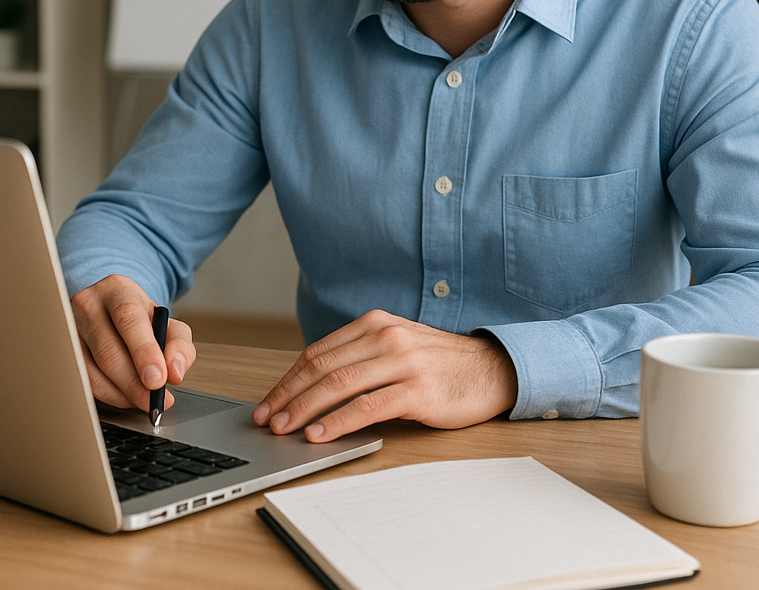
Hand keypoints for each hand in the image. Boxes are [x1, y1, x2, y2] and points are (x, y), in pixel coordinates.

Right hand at [70, 274, 195, 412]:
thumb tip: (175, 372)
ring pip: (92, 371)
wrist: (112, 312)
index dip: (143, 351)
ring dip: (121, 394)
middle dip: (133, 382)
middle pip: (108, 350)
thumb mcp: (167, 323)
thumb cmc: (141, 320)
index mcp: (118, 290)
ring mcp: (69, 329)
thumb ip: (179, 345)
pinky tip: (124, 397)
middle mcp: (89, 305)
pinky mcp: (61, 352)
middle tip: (152, 401)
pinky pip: (83, 382)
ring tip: (143, 400)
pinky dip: (107, 396)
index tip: (158, 380)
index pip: (128, 318)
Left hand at [252, 310, 516, 441]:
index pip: (318, 352)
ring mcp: (402, 361)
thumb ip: (359, 358)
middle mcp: (385, 336)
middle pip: (322, 367)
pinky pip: (368, 406)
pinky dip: (338, 421)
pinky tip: (320, 435)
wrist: (492, 369)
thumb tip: (310, 388)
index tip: (268, 401)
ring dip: (304, 409)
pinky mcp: (418, 390)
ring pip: (339, 384)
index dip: (288, 379)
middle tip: (266, 419)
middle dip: (288, 395)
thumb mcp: (396, 347)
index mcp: (374, 323)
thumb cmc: (439, 364)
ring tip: (284, 428)